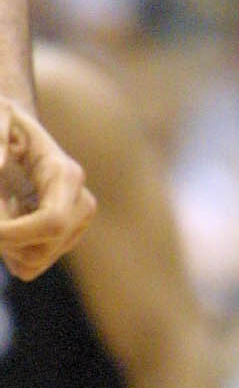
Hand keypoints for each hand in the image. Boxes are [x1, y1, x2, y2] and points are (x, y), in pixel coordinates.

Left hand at [0, 98, 95, 277]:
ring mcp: (77, 223)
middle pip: (41, 250)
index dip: (13, 234)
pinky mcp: (66, 238)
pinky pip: (31, 266)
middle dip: (4, 240)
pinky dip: (10, 251)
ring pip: (34, 262)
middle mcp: (81, 202)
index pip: (52, 223)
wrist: (17, 132)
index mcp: (66, 175)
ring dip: (4, 245)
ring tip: (1, 208)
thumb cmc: (5, 121)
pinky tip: (10, 222)